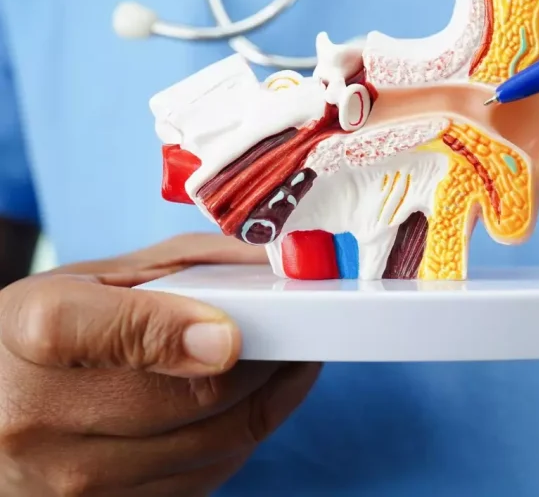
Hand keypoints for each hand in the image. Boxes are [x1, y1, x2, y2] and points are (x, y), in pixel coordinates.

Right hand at [0, 234, 321, 496]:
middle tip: (301, 333)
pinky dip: (240, 438)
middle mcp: (41, 416)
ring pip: (214, 443)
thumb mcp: (92, 279)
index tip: (233, 330)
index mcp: (35, 333)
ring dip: (269, 400)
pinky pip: (205, 478)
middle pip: (194, 395)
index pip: (116, 331)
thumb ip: (184, 265)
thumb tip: (276, 264)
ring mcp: (68, 480)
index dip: (185, 330)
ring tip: (289, 364)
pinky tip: (249, 406)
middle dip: (266, 360)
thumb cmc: (48, 334)